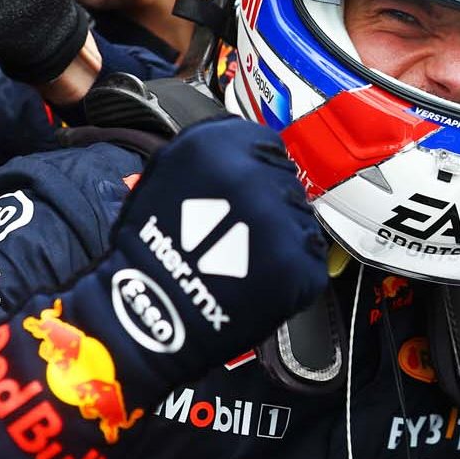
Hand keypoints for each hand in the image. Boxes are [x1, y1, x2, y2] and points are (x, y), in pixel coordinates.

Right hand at [66, 118, 328, 396]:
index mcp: (219, 147)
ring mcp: (281, 220)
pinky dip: (292, 268)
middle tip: (239, 231)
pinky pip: (311, 256)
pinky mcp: (300, 261)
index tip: (247, 190)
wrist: (151, 313)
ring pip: (300, 218)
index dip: (257, 171)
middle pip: (285, 182)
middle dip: (267, 204)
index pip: (267, 146)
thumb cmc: (149, 254)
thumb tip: (239, 153)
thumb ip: (210, 158)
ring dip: (282, 235)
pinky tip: (258, 276)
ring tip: (244, 258)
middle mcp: (254, 178)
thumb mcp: (163, 178)